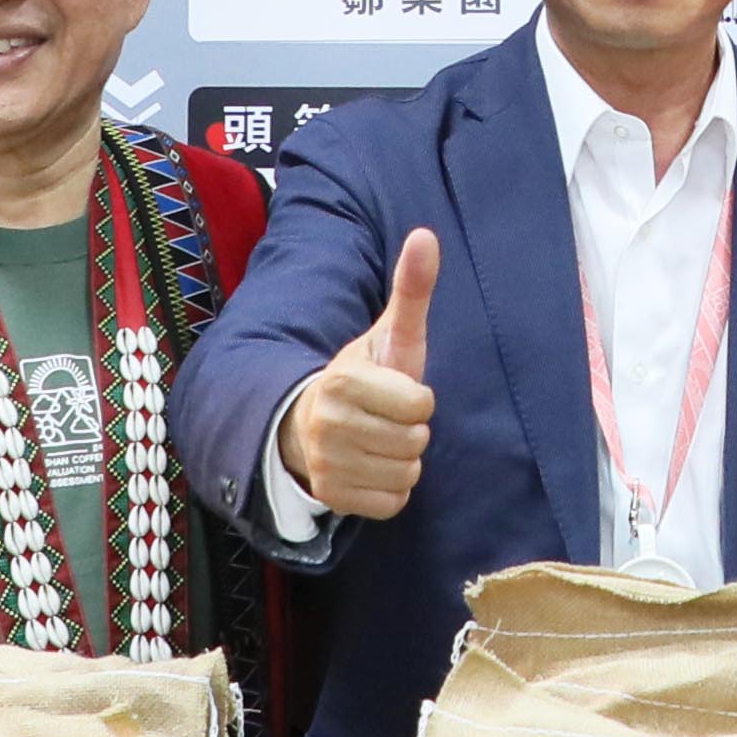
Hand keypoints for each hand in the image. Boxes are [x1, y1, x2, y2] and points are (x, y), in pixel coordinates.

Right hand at [280, 232, 437, 522]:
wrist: (310, 425)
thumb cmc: (365, 378)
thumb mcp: (391, 334)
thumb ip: (412, 289)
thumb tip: (427, 235)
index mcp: (342, 381)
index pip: (420, 404)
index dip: (418, 397)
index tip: (396, 391)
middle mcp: (327, 424)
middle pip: (415, 440)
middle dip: (411, 430)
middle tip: (385, 418)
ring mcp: (326, 465)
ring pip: (406, 472)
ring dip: (403, 459)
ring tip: (378, 439)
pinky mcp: (333, 498)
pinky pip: (394, 502)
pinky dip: (391, 489)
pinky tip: (372, 467)